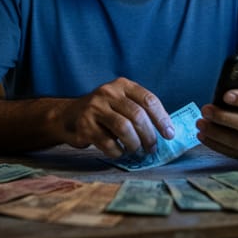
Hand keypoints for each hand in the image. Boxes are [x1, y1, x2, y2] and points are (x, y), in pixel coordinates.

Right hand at [58, 77, 173, 158]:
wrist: (68, 116)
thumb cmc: (103, 112)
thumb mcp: (121, 102)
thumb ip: (140, 111)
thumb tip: (166, 131)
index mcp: (122, 85)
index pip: (148, 100)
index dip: (162, 118)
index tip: (169, 134)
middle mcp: (108, 92)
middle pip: (137, 115)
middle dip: (149, 135)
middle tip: (153, 148)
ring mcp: (95, 108)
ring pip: (124, 128)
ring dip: (135, 144)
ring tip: (137, 150)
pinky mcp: (85, 125)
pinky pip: (108, 143)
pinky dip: (118, 151)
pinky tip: (120, 152)